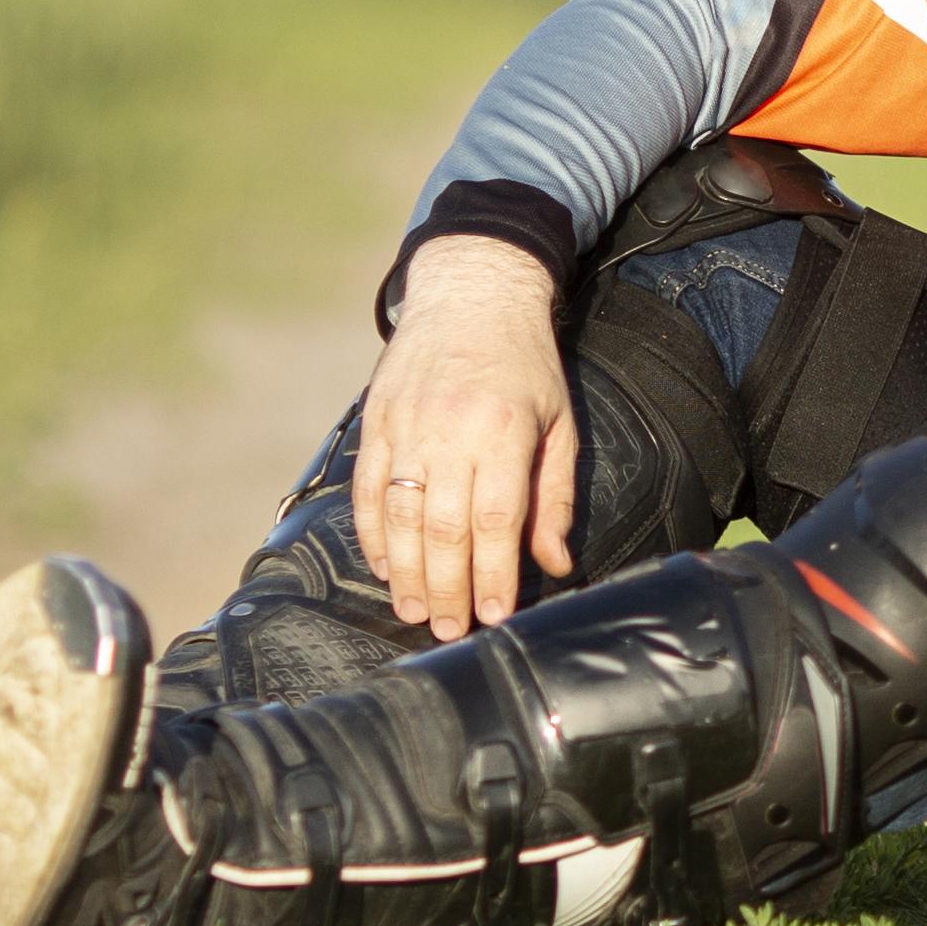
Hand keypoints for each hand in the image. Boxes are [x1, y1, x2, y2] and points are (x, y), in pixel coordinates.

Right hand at [354, 236, 577, 641]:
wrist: (471, 294)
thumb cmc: (526, 365)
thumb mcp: (559, 423)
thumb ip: (555, 496)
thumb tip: (554, 564)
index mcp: (505, 431)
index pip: (496, 521)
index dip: (493, 575)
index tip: (494, 616)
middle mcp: (451, 431)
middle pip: (444, 529)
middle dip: (447, 588)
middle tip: (448, 631)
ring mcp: (407, 426)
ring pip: (400, 516)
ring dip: (405, 573)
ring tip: (413, 612)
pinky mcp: (376, 421)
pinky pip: (367, 490)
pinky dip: (371, 534)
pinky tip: (382, 567)